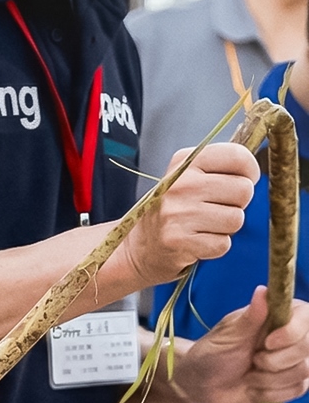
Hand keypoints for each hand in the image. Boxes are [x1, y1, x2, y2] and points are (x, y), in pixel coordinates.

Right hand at [113, 142, 257, 287]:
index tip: (241, 180)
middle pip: (244, 189)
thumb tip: (260, 161)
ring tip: (205, 225)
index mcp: (185, 161)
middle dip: (237, 203)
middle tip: (215, 208)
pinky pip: (222, 244)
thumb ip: (221, 166)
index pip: (238, 156)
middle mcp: (179, 184)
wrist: (141, 245)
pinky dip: (215, 246)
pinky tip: (197, 241)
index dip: (250, 171)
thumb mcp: (190, 177)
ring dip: (226, 227)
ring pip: (236, 219)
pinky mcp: (178, 241)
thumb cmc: (176, 208)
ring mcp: (177, 213)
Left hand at [174, 286, 308, 402]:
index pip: (307, 316)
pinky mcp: (292, 383)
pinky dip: (271, 392)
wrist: (200, 385)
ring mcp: (294, 360)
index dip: (294, 332)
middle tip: (253, 360)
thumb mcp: (228, 336)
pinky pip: (297, 389)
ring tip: (249, 374)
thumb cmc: (211, 354)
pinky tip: (253, 387)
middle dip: (277, 360)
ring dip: (269, 379)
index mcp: (279, 316)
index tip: (269, 342)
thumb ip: (251, 317)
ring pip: (305, 371)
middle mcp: (292, 336)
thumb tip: (263, 290)